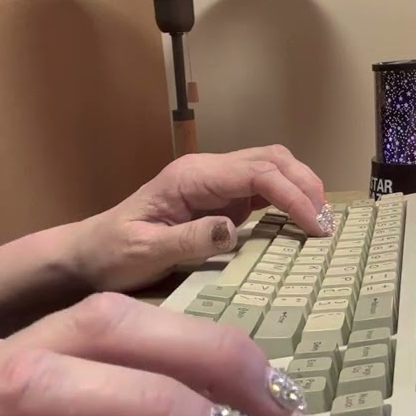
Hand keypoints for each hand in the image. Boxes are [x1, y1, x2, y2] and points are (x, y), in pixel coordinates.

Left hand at [74, 146, 329, 291]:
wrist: (88, 255)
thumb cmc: (111, 254)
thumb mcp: (142, 251)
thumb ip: (187, 239)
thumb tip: (233, 228)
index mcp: (192, 176)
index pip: (257, 172)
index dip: (293, 195)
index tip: (316, 227)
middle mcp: (208, 171)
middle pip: (271, 159)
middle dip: (306, 185)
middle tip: (328, 224)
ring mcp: (216, 184)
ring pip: (272, 168)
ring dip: (301, 188)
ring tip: (321, 223)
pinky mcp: (221, 201)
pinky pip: (264, 190)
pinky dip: (289, 201)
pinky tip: (301, 224)